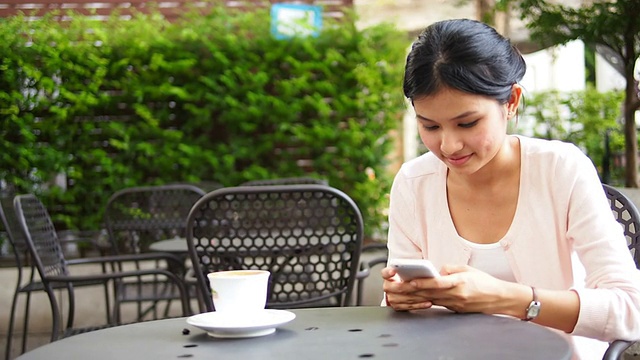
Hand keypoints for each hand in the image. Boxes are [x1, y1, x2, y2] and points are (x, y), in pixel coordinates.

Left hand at [383, 264, 511, 313]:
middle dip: (412, 290)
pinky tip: (414, 299)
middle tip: (397, 288)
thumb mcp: (467, 269)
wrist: (499, 298)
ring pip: (431, 300)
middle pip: (430, 293)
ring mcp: (455, 304)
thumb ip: (450, 268)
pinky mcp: (455, 309)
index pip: (438, 283)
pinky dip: (425, 301)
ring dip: (415, 296)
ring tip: (400, 293)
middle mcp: (456, 295)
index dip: (423, 283)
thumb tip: (436, 271)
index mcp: (460, 282)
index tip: (411, 281)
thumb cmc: (484, 282)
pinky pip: (437, 304)